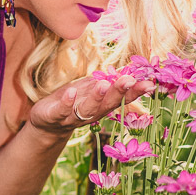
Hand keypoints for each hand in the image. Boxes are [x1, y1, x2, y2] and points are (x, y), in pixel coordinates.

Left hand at [28, 74, 155, 137]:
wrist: (46, 124)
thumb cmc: (73, 102)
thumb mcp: (91, 90)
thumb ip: (109, 82)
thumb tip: (132, 70)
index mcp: (102, 106)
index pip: (122, 98)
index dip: (135, 92)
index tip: (149, 83)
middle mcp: (91, 114)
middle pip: (107, 104)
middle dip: (119, 92)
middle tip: (129, 80)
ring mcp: (73, 116)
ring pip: (87, 109)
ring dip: (96, 97)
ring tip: (104, 84)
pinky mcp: (54, 116)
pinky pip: (62, 110)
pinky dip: (67, 102)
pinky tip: (71, 91)